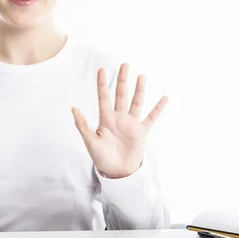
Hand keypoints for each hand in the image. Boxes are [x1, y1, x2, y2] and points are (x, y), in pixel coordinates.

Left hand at [71, 63, 167, 178]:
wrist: (117, 172)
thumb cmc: (101, 158)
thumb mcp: (90, 141)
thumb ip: (83, 125)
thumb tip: (73, 107)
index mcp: (105, 119)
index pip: (103, 97)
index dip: (102, 84)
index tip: (102, 70)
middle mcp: (119, 118)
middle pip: (121, 95)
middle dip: (123, 80)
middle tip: (125, 64)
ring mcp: (131, 124)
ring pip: (136, 102)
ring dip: (139, 89)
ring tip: (141, 76)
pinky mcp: (141, 132)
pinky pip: (151, 117)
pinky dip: (158, 108)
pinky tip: (164, 98)